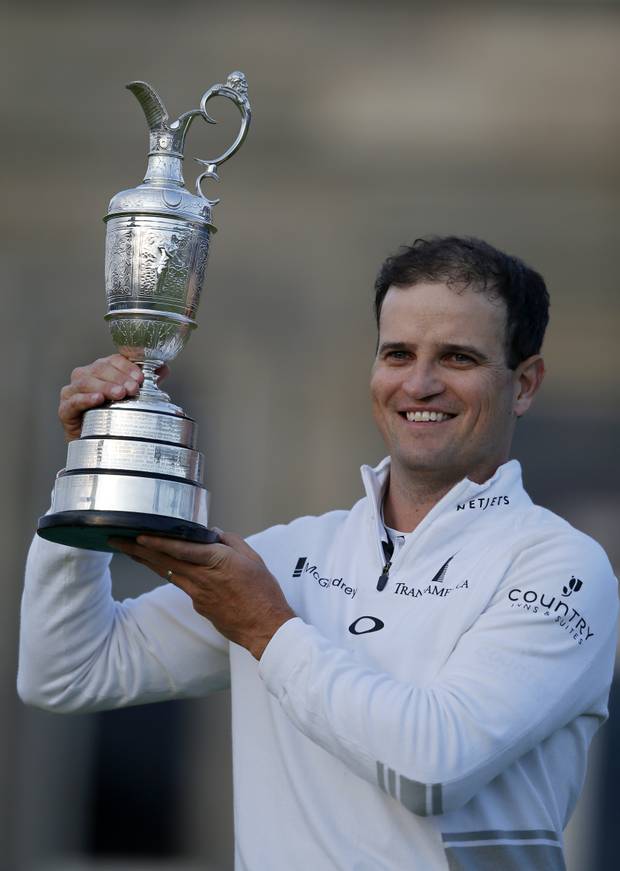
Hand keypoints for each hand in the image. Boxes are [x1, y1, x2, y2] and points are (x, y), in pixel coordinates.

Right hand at [58, 354, 168, 440]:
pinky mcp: (65, 410)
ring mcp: (72, 392)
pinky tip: (98, 399)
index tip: (140, 378)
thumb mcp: (132, 398)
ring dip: (105, 386)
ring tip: (120, 393)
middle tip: (133, 388)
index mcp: (100, 370)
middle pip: (100, 368)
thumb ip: (147, 382)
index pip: (113, 360)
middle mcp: (84, 376)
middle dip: (119, 377)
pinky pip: (73, 401)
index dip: (127, 367)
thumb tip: (163, 368)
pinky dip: (85, 398)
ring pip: (86, 382)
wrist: (95, 444)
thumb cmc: (114, 417)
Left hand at [111, 530, 295, 659]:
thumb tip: (214, 533)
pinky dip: (168, 572)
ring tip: (128, 549)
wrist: (265, 628)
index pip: (182, 549)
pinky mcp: (198, 605)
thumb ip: (231, 542)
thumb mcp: (253, 558)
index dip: (158, 543)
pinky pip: (181, 584)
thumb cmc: (263, 593)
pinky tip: (161, 565)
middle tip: (117, 540)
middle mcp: (202, 578)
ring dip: (146, 560)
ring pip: (167, 572)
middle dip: (137, 549)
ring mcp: (197, 594)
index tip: (139, 536)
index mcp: (217, 562)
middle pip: (164, 561)